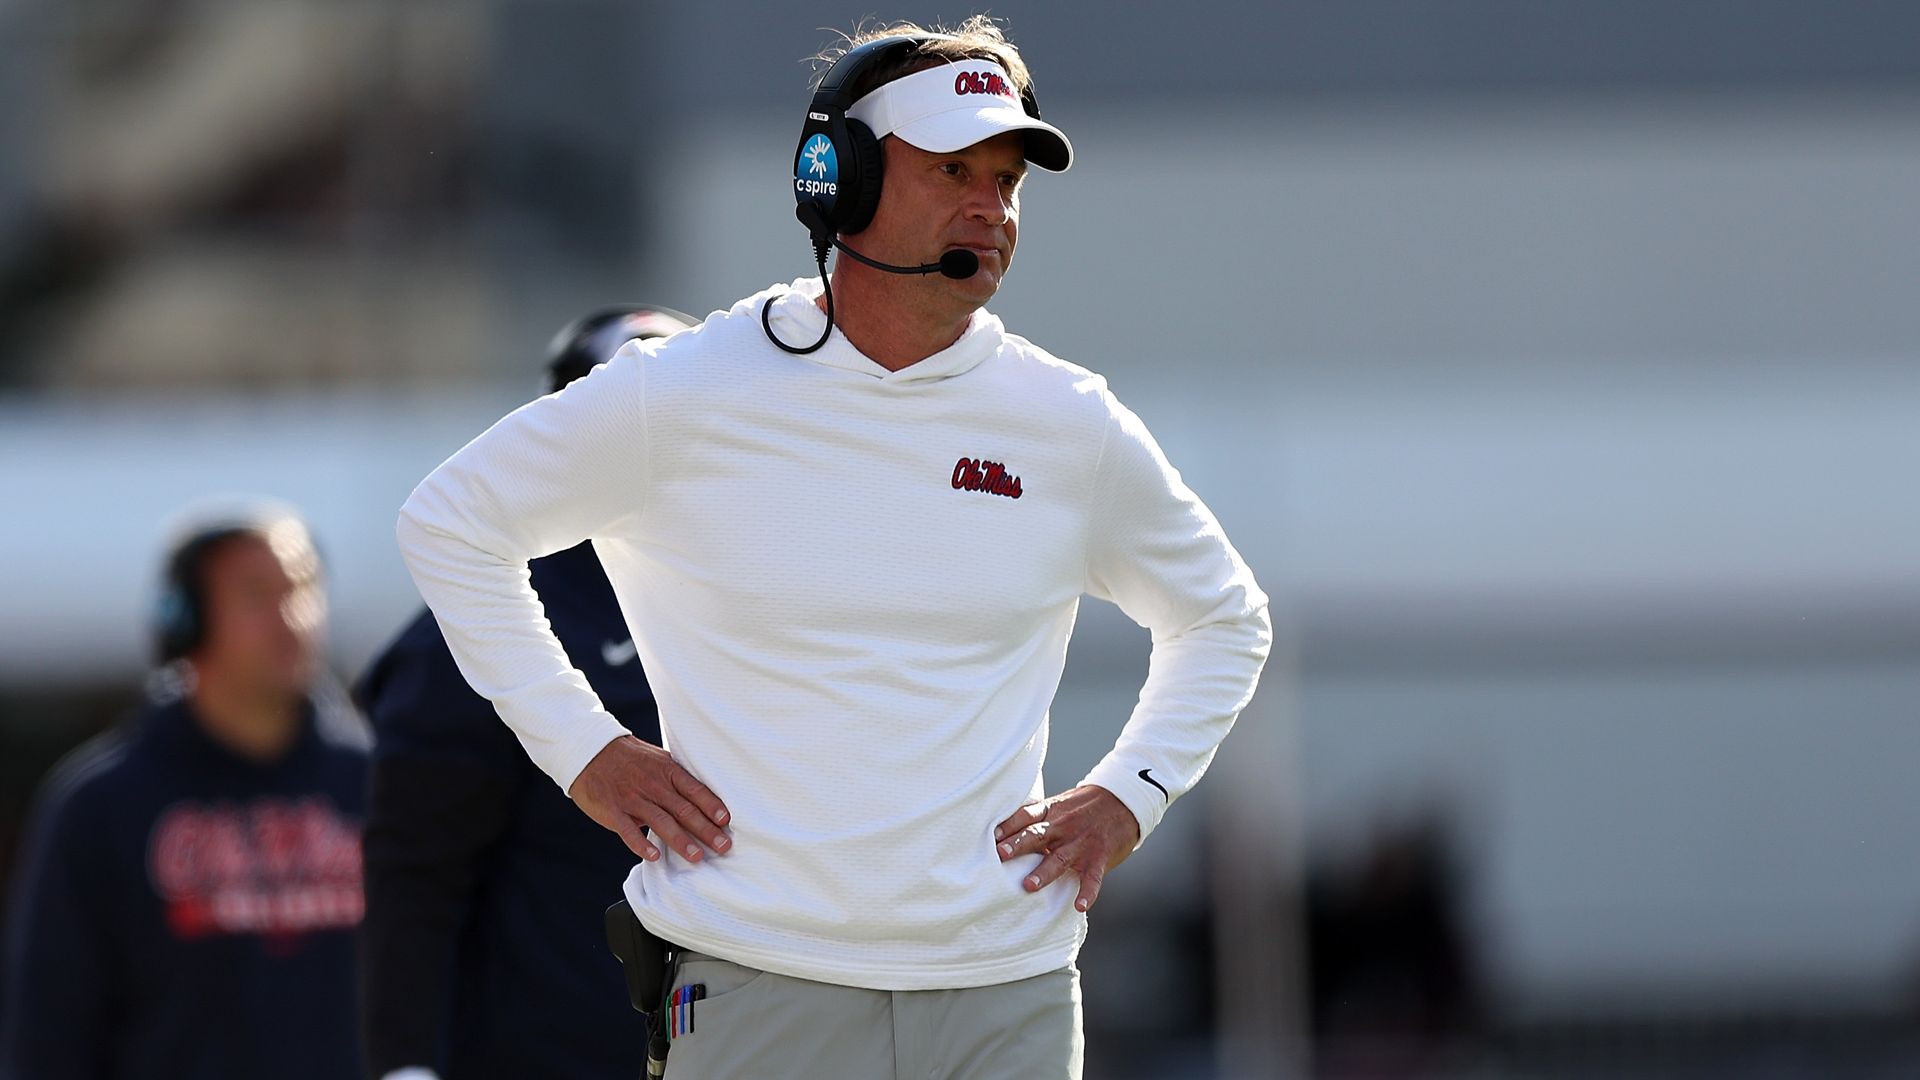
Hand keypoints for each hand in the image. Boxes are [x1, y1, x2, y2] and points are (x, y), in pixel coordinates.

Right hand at [568, 735, 731, 863]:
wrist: (590, 750)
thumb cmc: (629, 758)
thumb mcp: (657, 760)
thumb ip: (677, 779)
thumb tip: (703, 799)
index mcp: (667, 771)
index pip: (695, 790)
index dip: (711, 805)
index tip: (726, 821)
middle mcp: (653, 785)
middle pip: (684, 809)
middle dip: (705, 830)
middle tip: (723, 847)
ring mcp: (632, 798)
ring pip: (661, 821)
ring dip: (680, 840)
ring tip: (696, 857)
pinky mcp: (613, 811)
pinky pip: (628, 830)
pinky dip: (641, 844)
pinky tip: (654, 856)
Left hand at [994, 785, 1140, 912]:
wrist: (1123, 800)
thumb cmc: (1083, 807)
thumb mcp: (1059, 805)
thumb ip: (1037, 819)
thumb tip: (1002, 833)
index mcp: (1051, 812)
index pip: (1025, 816)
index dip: (1008, 825)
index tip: (990, 836)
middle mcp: (1063, 827)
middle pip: (1036, 835)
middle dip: (1018, 845)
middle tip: (999, 856)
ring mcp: (1081, 843)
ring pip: (1059, 858)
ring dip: (1044, 872)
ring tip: (1029, 886)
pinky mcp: (1099, 857)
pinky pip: (1092, 878)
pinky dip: (1087, 893)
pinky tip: (1080, 906)